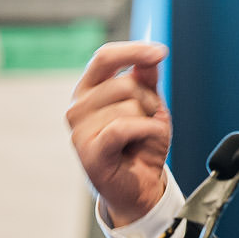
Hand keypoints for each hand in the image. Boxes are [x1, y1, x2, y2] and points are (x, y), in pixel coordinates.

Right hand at [67, 41, 172, 226]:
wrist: (140, 186)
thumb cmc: (141, 144)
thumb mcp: (150, 105)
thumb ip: (146, 78)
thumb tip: (151, 53)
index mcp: (89, 90)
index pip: (104, 58)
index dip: (132, 51)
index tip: (160, 52)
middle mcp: (78, 107)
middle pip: (125, 83)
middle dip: (149, 101)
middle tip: (147, 122)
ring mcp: (80, 129)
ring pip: (128, 106)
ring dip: (148, 121)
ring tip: (141, 139)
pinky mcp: (88, 151)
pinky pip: (124, 127)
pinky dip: (145, 132)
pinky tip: (144, 143)